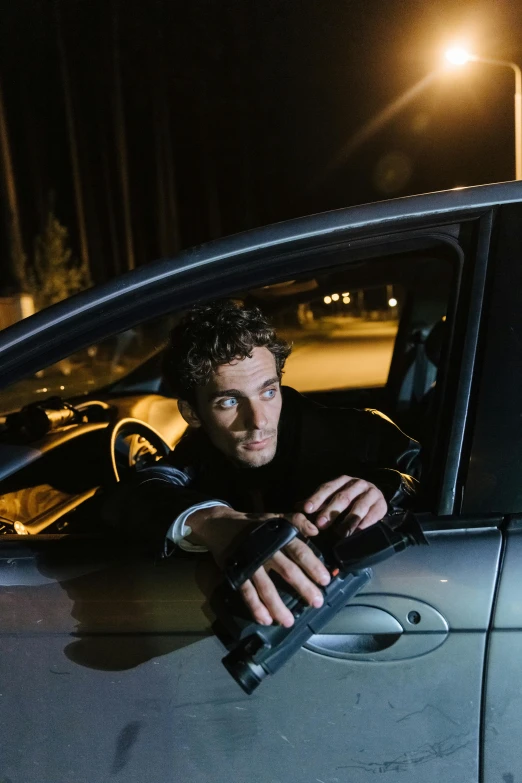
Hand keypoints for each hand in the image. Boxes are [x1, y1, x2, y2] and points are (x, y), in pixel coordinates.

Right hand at [188, 507, 329, 626]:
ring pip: (266, 586)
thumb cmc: (254, 524)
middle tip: (316, 602)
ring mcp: (250, 562)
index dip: (313, 565)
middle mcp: (265, 550)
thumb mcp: (275, 518)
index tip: (325, 580)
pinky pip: (246, 592)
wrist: (219, 525)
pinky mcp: (236, 572)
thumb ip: (297, 522)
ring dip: (278, 605)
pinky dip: (255, 607)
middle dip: (303, 587)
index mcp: (277, 536)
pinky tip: (265, 619)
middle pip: (286, 570)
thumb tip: (316, 531)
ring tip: (289, 621)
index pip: (299, 551)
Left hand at [297, 475, 386, 535]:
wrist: (376, 497)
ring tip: (340, 533)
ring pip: (359, 506)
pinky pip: (373, 514)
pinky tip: (358, 532)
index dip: (316, 498)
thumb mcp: (334, 497)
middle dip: (331, 511)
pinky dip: (365, 524)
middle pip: (343, 497)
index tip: (306, 510)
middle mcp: (357, 484)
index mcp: (342, 480)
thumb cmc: (351, 498)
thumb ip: (318, 502)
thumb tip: (297, 508)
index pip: (327, 488)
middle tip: (320, 524)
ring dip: (348, 520)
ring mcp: (370, 493)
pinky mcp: (381, 505)